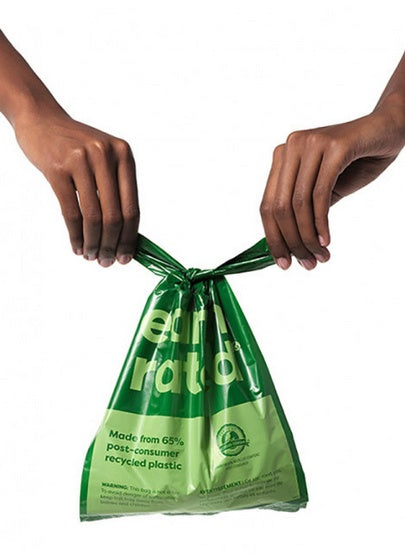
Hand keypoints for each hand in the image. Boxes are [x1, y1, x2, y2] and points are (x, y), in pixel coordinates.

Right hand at [13, 110, 139, 266]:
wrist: (42, 119)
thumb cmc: (76, 145)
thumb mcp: (104, 158)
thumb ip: (116, 189)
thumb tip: (126, 235)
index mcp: (124, 155)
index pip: (133, 207)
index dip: (130, 237)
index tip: (126, 257)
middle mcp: (106, 156)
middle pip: (115, 216)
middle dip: (112, 245)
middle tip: (106, 262)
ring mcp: (81, 160)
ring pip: (93, 217)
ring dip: (93, 243)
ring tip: (92, 257)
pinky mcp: (57, 168)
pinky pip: (70, 212)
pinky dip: (75, 235)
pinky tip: (77, 246)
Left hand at [260, 98, 404, 269]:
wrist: (388, 130)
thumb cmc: (355, 161)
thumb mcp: (323, 189)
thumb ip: (303, 210)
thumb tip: (287, 243)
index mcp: (283, 157)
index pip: (267, 204)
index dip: (273, 237)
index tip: (283, 263)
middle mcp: (291, 147)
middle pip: (279, 206)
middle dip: (291, 241)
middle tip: (306, 264)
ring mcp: (311, 143)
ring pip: (298, 203)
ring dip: (308, 237)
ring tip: (319, 256)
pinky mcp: (334, 146)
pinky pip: (320, 193)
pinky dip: (321, 222)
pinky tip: (326, 240)